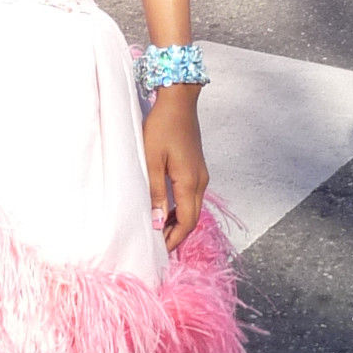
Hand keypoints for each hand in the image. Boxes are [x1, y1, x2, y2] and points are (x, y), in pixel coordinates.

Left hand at [143, 85, 207, 253]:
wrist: (179, 100)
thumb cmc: (162, 126)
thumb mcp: (151, 160)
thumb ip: (155, 192)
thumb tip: (156, 222)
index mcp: (190, 181)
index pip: (186, 221)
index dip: (174, 239)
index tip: (161, 252)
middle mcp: (200, 181)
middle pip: (192, 218)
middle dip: (177, 235)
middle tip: (159, 247)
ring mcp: (200, 173)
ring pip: (192, 207)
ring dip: (178, 222)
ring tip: (160, 232)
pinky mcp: (196, 167)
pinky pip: (191, 196)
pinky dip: (180, 209)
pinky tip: (166, 210)